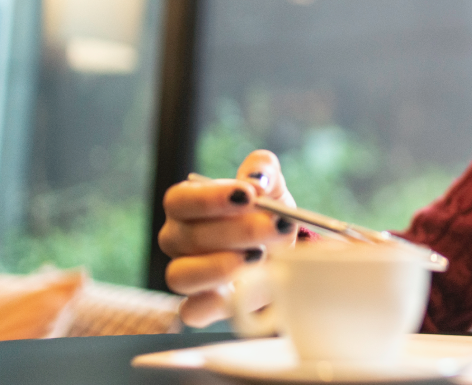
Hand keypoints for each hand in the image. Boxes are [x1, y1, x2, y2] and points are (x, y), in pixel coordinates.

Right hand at [158, 150, 298, 326]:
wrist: (284, 251)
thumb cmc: (266, 213)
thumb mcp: (271, 186)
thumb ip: (263, 169)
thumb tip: (256, 178)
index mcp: (186, 205)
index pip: (179, 200)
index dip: (211, 199)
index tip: (248, 195)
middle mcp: (177, 240)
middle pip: (188, 237)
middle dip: (238, 231)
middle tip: (276, 226)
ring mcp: (186, 274)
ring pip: (181, 275)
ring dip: (222, 266)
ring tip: (260, 256)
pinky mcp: (201, 305)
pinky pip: (192, 311)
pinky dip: (215, 303)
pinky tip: (244, 288)